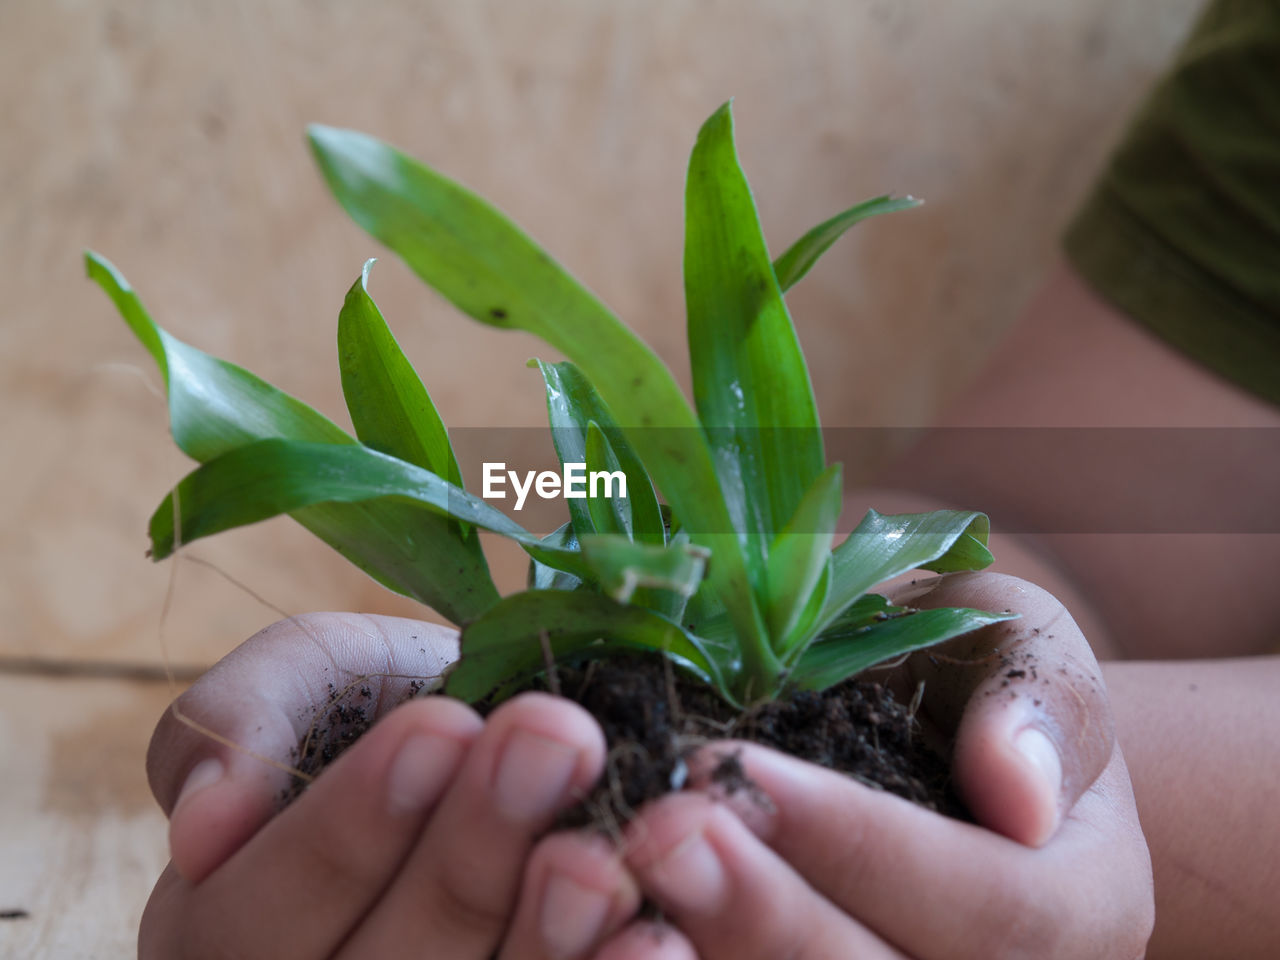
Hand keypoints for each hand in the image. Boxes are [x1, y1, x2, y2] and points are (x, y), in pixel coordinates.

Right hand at [139, 612, 643, 959]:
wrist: (489, 750)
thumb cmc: (382, 710)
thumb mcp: (304, 678)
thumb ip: (237, 720)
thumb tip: (204, 830)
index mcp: (225, 930)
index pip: (259, 909)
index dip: (350, 825)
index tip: (445, 728)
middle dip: (469, 859)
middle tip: (556, 742)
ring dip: (544, 943)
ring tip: (604, 855)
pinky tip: (657, 939)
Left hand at [614, 572, 1153, 958]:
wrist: (944, 743)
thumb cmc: (979, 680)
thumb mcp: (1023, 650)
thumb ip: (1038, 703)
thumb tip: (1016, 790)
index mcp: (1084, 908)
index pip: (991, 909)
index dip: (864, 849)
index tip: (746, 773)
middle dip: (769, 917)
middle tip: (658, 832)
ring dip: (717, 953)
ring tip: (623, 875)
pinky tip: (615, 927)